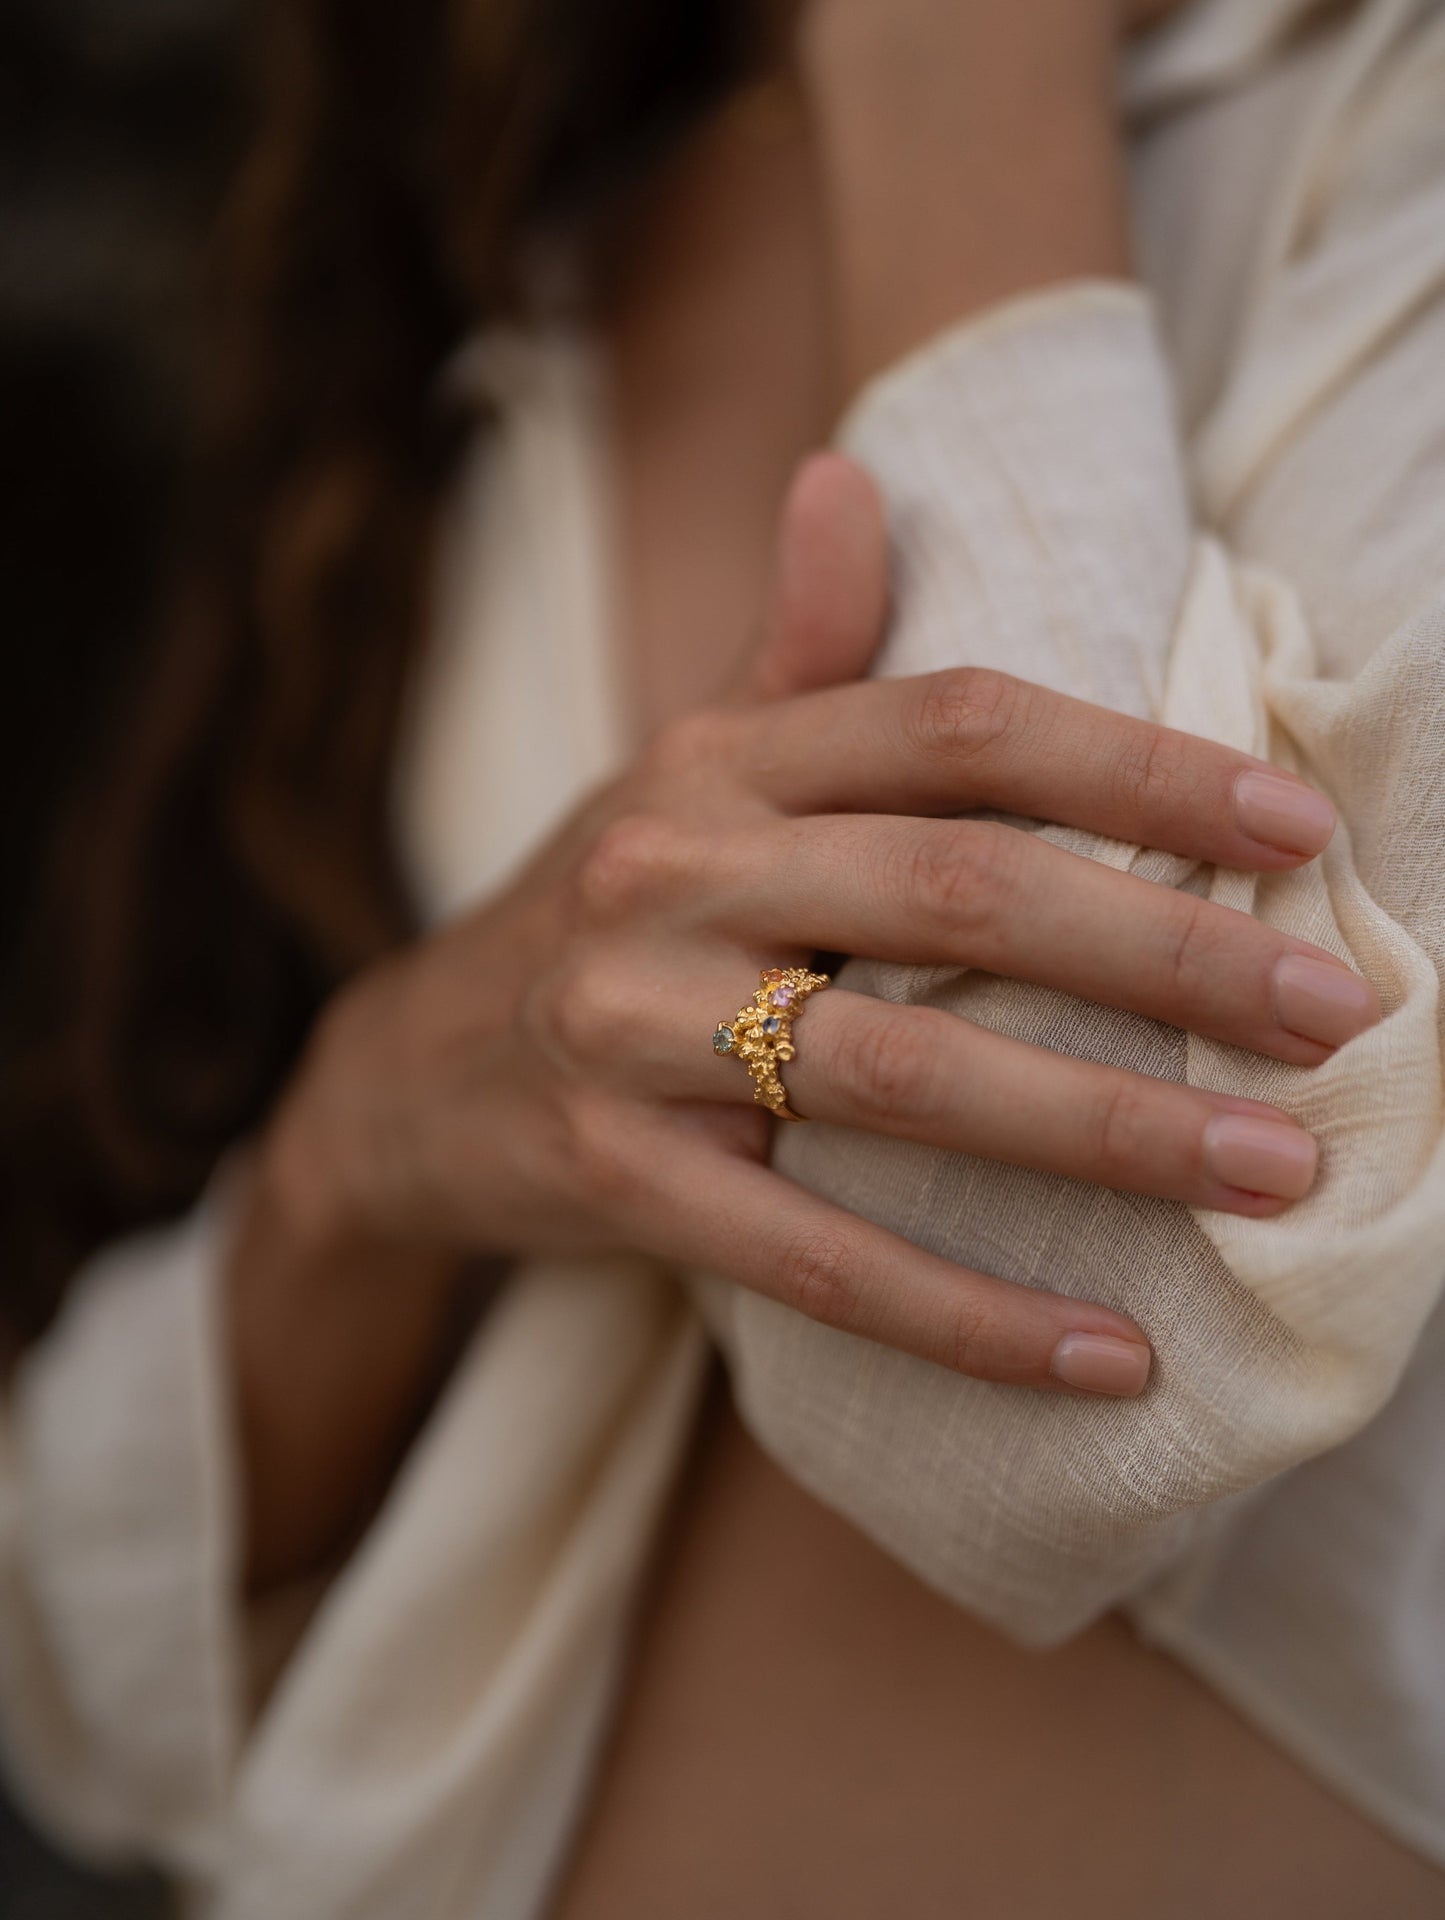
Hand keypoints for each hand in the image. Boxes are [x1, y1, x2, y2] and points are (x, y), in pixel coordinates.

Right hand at [263, 456, 1375, 1397]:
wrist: (402, 1072)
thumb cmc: (603, 909)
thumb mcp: (681, 768)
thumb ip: (789, 643)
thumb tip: (850, 472)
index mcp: (722, 761)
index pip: (958, 724)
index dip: (1139, 767)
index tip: (1299, 827)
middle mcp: (673, 870)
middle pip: (958, 887)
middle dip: (1168, 951)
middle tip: (1335, 1018)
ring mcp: (630, 1025)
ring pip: (901, 1072)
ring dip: (1107, 1131)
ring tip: (1272, 1174)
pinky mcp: (607, 1176)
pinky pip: (810, 1255)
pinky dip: (966, 1314)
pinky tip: (1109, 1358)